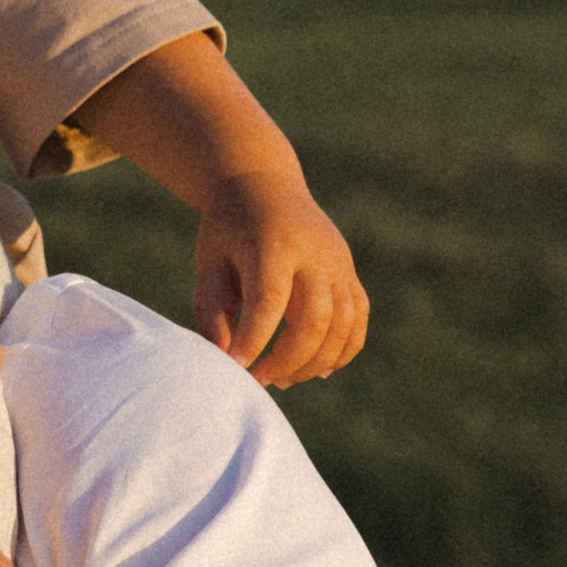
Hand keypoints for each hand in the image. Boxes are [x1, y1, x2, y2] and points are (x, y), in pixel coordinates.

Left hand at [194, 173, 367, 386]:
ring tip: (283, 379)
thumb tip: (223, 357)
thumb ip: (211, 310)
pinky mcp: (349, 272)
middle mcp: (315, 254)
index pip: (269, 300)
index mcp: (273, 245)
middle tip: (260, 380)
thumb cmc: (229, 229)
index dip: (254, 338)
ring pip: (343, 324)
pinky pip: (358, 319)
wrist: (264, 186)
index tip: (236, 367)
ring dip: (316, 361)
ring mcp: (338, 263)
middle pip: (315, 319)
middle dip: (288, 359)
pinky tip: (319, 369)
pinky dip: (343, 349)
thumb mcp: (209, 262)